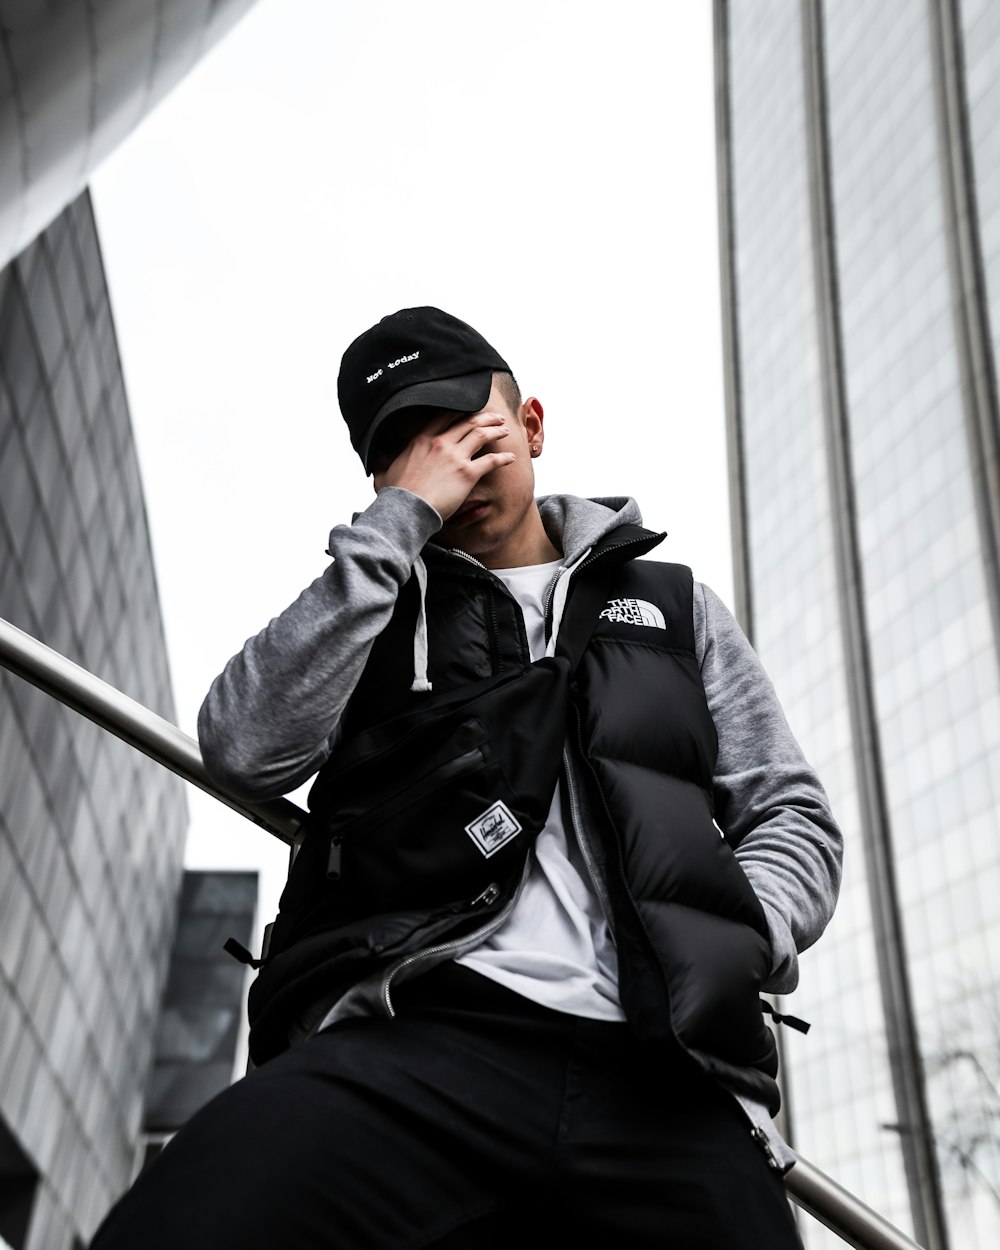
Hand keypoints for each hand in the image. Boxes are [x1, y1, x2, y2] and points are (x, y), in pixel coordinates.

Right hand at [373, 411, 515, 519]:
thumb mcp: (384, 472)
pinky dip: (503, 458)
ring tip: (505, 430)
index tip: (471, 410)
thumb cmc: (395, 495)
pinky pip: (490, 460)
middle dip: (485, 417)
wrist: (406, 509)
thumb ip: (383, 462)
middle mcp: (440, 442)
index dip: (461, 411)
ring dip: (496, 430)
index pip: (445, 417)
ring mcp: (455, 456)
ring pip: (481, 434)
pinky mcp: (467, 473)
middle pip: (468, 422)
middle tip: (495, 417)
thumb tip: (376, 460)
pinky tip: (510, 458)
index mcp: (421, 439)